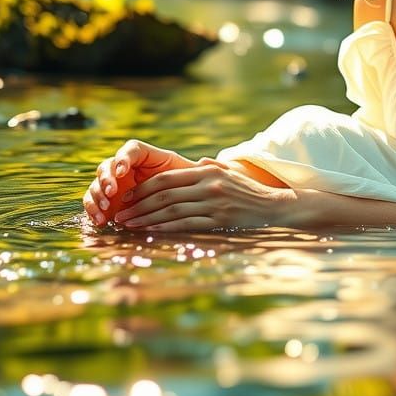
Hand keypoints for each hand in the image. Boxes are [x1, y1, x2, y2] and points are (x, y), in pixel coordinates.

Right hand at [83, 139, 195, 227]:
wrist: (175, 205)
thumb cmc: (185, 187)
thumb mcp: (188, 177)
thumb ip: (191, 169)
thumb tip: (205, 163)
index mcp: (143, 158)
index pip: (129, 150)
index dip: (123, 158)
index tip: (123, 171)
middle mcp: (124, 170)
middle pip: (107, 166)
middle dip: (106, 179)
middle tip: (112, 192)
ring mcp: (113, 186)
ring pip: (96, 184)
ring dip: (97, 195)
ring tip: (105, 208)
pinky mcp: (106, 203)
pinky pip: (93, 203)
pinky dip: (93, 210)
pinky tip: (100, 220)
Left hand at [110, 158, 308, 231]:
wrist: (275, 207)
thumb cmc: (250, 192)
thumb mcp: (230, 173)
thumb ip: (212, 167)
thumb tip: (197, 163)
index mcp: (207, 171)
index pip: (167, 178)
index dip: (143, 188)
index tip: (126, 197)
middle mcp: (208, 185)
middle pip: (164, 194)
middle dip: (138, 205)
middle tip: (120, 214)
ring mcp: (214, 203)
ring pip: (171, 210)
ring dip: (146, 219)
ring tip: (129, 226)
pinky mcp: (219, 220)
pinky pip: (186, 224)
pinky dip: (166, 228)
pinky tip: (151, 232)